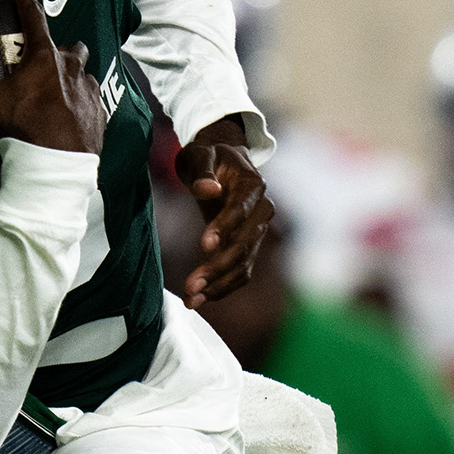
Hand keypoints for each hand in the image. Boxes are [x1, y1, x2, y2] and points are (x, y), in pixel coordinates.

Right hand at [0, 0, 101, 155]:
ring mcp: (89, 92)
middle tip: (39, 62)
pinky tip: (69, 116)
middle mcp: (71, 69)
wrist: (55, 170)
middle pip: (69, 46)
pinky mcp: (99, 116)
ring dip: (72, 78)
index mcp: (43, 58)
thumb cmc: (23, 131)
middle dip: (57, 49)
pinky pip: (92, 102)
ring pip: (84, 74)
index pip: (33, 16)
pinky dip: (81, 105)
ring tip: (55, 92)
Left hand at [175, 119, 271, 306]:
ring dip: (219, 284)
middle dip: (218, 266)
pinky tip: (198, 299)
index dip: (225, 227)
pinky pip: (240, 272)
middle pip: (244, 244)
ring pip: (244, 264)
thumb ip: (203, 171)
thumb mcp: (199, 154)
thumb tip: (208, 190)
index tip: (204, 245)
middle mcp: (262, 210)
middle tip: (191, 286)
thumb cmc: (207, 155)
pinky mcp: (247, 246)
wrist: (221, 161)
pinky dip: (222, 287)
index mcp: (252, 184)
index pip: (241, 209)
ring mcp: (257, 231)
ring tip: (191, 299)